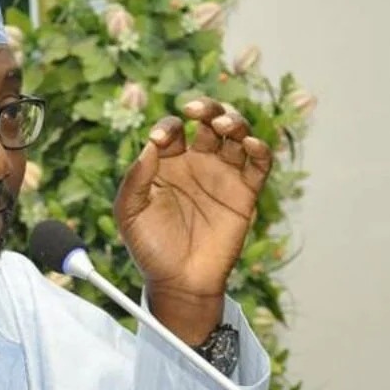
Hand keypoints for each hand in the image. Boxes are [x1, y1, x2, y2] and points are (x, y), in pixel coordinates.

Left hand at [113, 99, 271, 342]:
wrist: (179, 281)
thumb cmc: (151, 248)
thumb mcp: (130, 213)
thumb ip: (135, 179)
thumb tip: (150, 145)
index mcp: (167, 162)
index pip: (173, 130)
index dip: (168, 127)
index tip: (159, 140)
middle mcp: (197, 162)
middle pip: (208, 120)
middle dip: (206, 108)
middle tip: (197, 110)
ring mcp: (222, 175)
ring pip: (235, 134)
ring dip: (233, 121)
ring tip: (223, 125)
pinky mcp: (245, 192)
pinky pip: (258, 163)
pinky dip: (259, 149)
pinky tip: (248, 144)